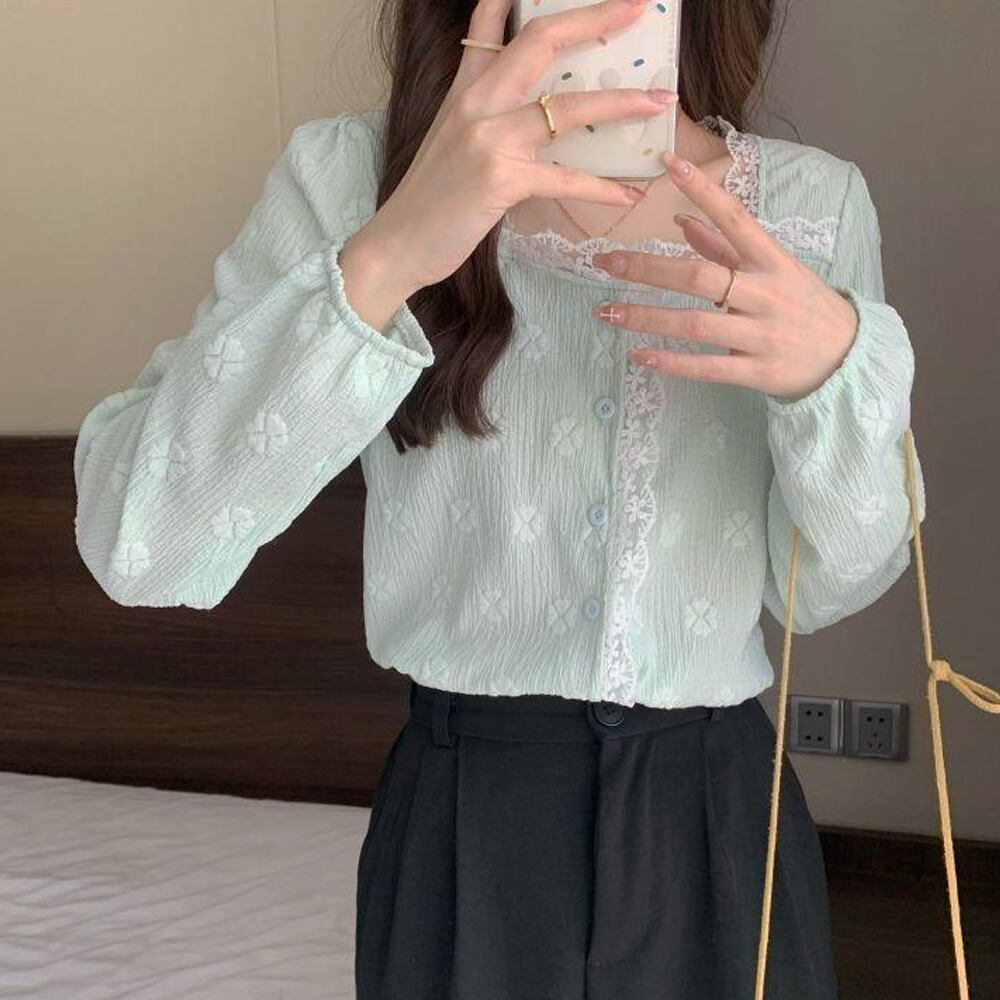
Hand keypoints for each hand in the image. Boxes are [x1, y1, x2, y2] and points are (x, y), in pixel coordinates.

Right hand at [353, 0, 678, 297]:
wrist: (397, 244)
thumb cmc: (429, 200)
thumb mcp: (452, 143)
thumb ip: (486, 118)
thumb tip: (535, 117)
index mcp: (464, 90)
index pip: (490, 22)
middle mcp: (476, 103)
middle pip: (541, 41)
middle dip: (594, 19)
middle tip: (636, 8)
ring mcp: (489, 139)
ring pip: (567, 108)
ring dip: (621, 103)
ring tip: (658, 102)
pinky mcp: (501, 181)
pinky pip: (565, 179)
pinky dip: (602, 190)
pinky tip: (627, 196)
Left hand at [590, 151, 860, 401]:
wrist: (846, 356)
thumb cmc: (801, 304)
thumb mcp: (773, 268)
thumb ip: (725, 245)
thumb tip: (680, 219)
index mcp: (771, 260)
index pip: (733, 217)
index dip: (702, 189)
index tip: (667, 164)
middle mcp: (765, 294)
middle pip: (698, 275)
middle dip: (647, 267)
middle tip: (604, 261)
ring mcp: (760, 334)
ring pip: (694, 323)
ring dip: (645, 317)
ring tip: (607, 312)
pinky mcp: (756, 371)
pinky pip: (706, 367)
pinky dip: (670, 362)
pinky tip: (638, 355)